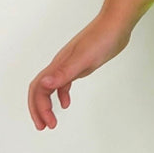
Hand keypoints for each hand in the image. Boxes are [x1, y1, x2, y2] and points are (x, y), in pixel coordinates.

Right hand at [28, 13, 132, 130]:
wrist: (116, 25)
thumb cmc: (102, 40)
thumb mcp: (84, 59)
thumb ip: (64, 72)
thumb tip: (44, 84)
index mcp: (58, 65)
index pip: (39, 89)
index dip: (39, 108)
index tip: (48, 124)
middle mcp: (60, 65)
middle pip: (40, 89)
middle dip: (38, 109)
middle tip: (43, 127)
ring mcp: (69, 64)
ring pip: (51, 87)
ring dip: (47, 104)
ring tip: (51, 121)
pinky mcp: (80, 64)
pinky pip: (64, 82)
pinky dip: (62, 94)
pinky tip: (67, 103)